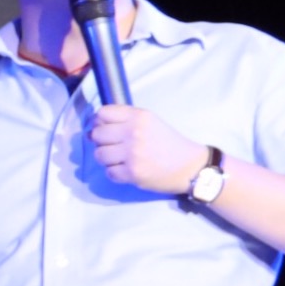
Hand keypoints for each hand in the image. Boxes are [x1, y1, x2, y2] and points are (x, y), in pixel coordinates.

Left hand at [88, 102, 208, 198]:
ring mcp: (132, 154)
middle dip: (100, 141)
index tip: (104, 128)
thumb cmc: (169, 142)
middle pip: (96, 134)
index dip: (99, 121)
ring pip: (99, 155)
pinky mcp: (132, 172)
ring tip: (119, 159)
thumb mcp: (150, 122)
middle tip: (112, 146)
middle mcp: (133, 133)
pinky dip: (114, 172)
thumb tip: (94, 126)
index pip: (102, 113)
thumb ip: (125, 120)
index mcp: (139, 117)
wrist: (190, 166)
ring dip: (106, 158)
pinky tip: (126, 169)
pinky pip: (108, 172)